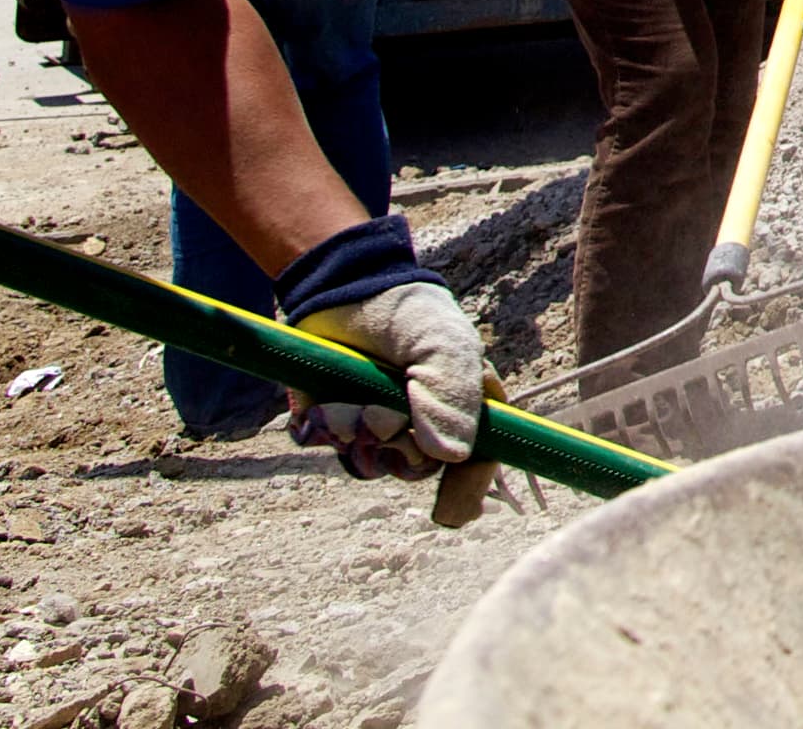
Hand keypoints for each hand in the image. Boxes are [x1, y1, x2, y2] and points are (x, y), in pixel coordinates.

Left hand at [273, 221, 498, 527]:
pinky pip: (329, 449)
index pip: (478, 462)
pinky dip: (324, 430)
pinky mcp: (335, 425)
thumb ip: (449, 392)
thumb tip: (452, 456)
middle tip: (383, 408)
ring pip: (369, 463)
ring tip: (347, 398)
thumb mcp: (440, 342)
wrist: (342, 289)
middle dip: (396, 443)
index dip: (467, 490)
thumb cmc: (406, 312)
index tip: (449, 513)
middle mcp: (423, 426)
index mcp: (463, 407)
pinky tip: (324, 404)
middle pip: (417, 468)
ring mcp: (377, 429)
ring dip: (355, 433)